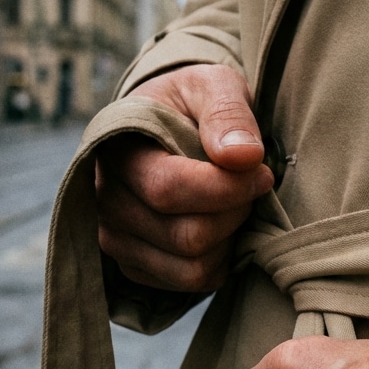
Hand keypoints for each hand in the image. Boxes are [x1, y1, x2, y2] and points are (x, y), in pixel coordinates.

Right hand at [95, 65, 273, 291]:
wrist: (165, 125)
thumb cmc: (190, 103)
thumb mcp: (213, 85)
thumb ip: (228, 113)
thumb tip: (243, 157)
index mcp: (117, 150)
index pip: (169, 189)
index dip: (227, 188)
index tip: (262, 172)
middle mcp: (106, 199)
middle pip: (185, 235)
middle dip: (234, 214)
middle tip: (252, 187)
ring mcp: (115, 237)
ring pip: (189, 267)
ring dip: (228, 241)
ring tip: (235, 206)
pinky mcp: (133, 264)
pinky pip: (188, 283)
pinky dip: (217, 262)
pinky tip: (221, 229)